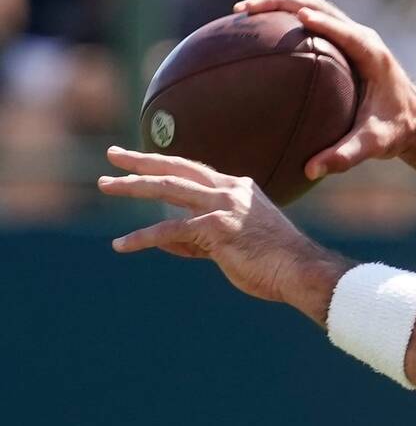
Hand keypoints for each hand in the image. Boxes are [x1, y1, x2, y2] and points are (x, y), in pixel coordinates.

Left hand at [100, 147, 351, 323]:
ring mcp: (224, 205)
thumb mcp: (234, 243)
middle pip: (178, 168)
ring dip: (133, 185)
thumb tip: (168, 241)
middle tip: (113, 155)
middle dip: (142, 161)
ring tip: (105, 184)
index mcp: (239, 188)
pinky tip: (121, 244)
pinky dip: (142, 237)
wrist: (299, 270)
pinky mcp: (216, 227)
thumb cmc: (273, 262)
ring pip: (169, 188)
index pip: (194, 171)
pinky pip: (170, 230)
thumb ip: (201, 237)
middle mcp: (231, 189)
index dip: (165, 164)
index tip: (140, 160)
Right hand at [232, 0, 415, 177]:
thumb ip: (344, 156)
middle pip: (320, 7)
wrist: (415, 122)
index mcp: (372, 54)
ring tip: (242, 12)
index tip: (296, 17)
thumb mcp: (374, 145)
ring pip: (314, 7)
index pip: (344, 31)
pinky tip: (258, 31)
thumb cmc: (396, 131)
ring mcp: (353, 36)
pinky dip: (285, 19)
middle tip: (245, 9)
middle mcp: (363, 38)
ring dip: (280, 4)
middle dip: (283, 2)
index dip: (322, 22)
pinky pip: (313, 22)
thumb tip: (310, 170)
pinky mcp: (345, 42)